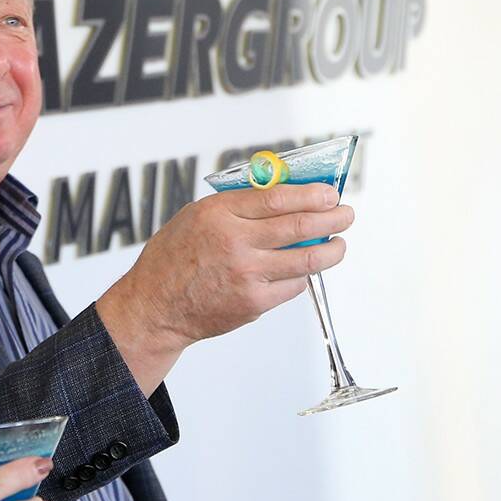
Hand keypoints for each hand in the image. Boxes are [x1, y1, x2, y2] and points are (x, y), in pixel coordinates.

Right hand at [96, 184, 353, 393]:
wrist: (154, 307)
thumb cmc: (173, 259)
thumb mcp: (196, 217)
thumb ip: (236, 206)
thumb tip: (285, 196)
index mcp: (218, 214)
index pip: (279, 197)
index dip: (312, 194)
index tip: (330, 193)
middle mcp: (235, 241)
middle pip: (300, 225)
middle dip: (333, 218)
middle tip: (346, 214)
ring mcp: (246, 274)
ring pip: (307, 258)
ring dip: (332, 249)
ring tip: (339, 244)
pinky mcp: (253, 302)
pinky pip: (294, 285)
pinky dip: (303, 275)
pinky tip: (304, 270)